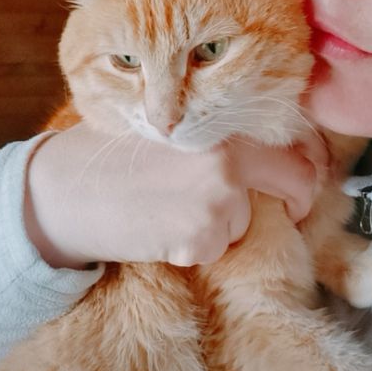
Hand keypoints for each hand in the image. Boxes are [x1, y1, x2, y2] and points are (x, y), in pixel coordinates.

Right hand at [24, 121, 328, 269]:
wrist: (62, 193)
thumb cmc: (109, 153)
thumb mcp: (168, 124)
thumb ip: (216, 132)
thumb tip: (271, 143)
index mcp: (221, 125)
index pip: (293, 145)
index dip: (308, 164)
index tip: (305, 178)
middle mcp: (227, 162)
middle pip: (294, 184)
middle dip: (291, 200)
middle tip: (281, 208)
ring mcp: (216, 204)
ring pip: (246, 219)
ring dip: (223, 221)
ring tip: (172, 206)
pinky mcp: (199, 241)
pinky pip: (216, 246)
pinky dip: (195, 244)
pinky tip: (160, 227)